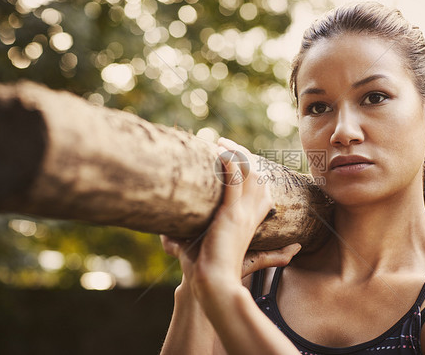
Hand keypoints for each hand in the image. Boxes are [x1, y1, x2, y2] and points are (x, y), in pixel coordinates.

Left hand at [160, 137, 300, 298]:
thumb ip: (181, 240)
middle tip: (223, 144)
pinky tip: (220, 152)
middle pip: (257, 174)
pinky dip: (230, 164)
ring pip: (249, 173)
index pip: (260, 185)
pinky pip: (235, 183)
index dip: (249, 168)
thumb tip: (164, 241)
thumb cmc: (204, 267)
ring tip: (220, 142)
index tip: (231, 156)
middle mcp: (251, 213)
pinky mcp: (231, 215)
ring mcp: (243, 214)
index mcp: (251, 219)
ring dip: (236, 153)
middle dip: (243, 154)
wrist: (212, 282)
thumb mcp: (196, 248)